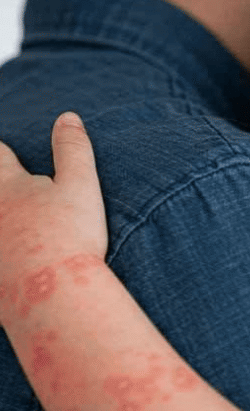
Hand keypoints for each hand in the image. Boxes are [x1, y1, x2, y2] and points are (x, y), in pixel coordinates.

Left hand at [0, 113, 107, 322]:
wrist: (53, 293)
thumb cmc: (69, 237)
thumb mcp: (80, 187)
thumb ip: (73, 150)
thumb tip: (69, 116)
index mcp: (7, 185)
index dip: (3, 151)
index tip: (6, 150)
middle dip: (1, 183)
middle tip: (9, 187)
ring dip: (1, 220)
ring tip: (6, 222)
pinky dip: (1, 258)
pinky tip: (5, 261)